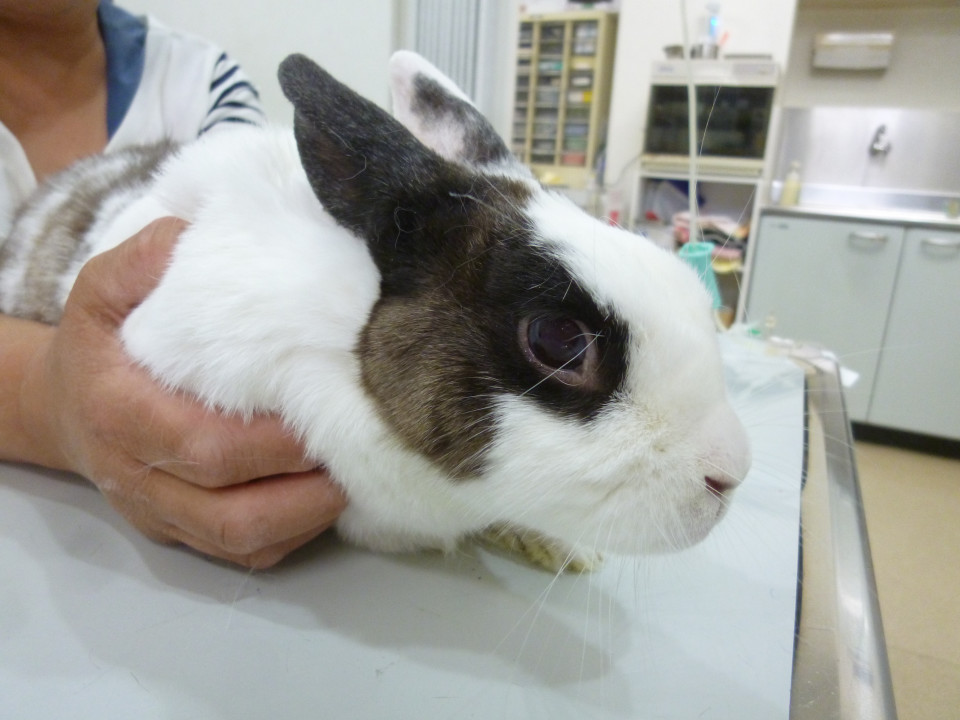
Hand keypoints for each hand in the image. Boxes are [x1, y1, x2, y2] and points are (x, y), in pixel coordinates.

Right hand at [20, 217, 346, 567]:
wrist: (63, 406)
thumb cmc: (98, 344)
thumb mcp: (102, 288)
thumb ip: (143, 260)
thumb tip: (196, 236)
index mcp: (122, 415)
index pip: (206, 446)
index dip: (272, 444)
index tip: (326, 415)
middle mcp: (140, 478)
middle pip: (233, 511)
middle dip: (306, 488)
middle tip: (361, 450)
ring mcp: (161, 514)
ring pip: (243, 543)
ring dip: (308, 519)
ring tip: (357, 477)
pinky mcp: (181, 533)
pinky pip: (245, 554)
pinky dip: (293, 534)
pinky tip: (327, 498)